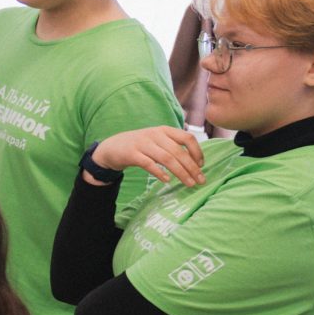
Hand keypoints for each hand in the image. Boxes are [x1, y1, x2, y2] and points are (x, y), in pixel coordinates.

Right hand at [90, 125, 204, 185]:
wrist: (111, 147)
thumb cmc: (140, 146)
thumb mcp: (157, 141)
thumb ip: (174, 146)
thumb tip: (196, 162)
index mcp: (165, 130)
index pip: (187, 138)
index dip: (197, 152)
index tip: (202, 166)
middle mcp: (155, 135)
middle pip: (178, 151)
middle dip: (192, 167)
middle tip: (200, 181)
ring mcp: (143, 143)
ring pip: (167, 158)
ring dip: (180, 172)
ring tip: (189, 184)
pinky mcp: (131, 154)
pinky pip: (149, 164)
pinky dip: (159, 172)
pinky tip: (167, 181)